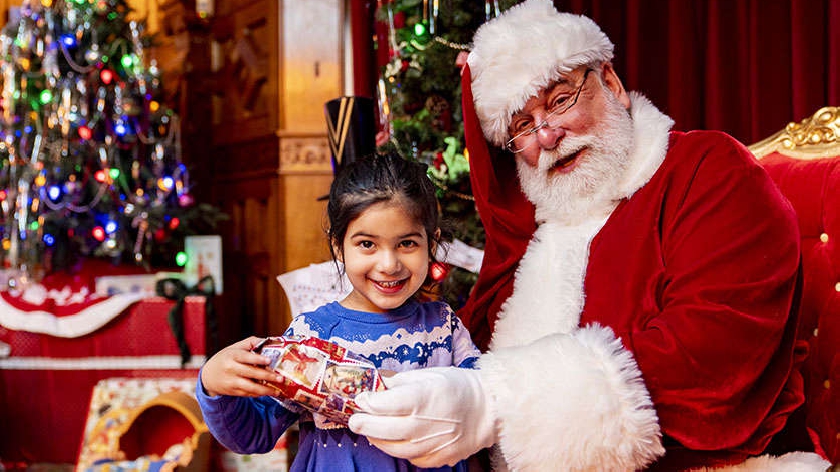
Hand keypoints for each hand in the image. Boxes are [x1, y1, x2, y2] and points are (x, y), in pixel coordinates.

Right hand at [200, 336, 280, 397]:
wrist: (209, 375)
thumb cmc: (226, 358)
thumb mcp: (235, 347)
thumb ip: (252, 342)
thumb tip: (270, 341)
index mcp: (232, 355)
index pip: (246, 357)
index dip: (257, 359)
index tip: (269, 360)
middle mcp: (231, 369)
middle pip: (251, 373)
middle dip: (267, 376)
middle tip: (280, 378)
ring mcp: (232, 381)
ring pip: (250, 387)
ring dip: (265, 390)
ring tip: (277, 391)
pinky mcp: (233, 391)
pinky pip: (248, 394)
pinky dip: (259, 394)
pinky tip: (269, 393)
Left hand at [348, 366, 495, 466]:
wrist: (488, 409)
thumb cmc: (458, 387)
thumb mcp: (428, 374)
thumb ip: (399, 382)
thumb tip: (376, 386)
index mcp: (422, 397)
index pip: (383, 404)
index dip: (367, 401)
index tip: (362, 398)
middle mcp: (425, 423)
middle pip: (382, 428)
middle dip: (364, 423)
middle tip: (356, 419)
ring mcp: (431, 444)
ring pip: (393, 447)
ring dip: (378, 439)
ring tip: (372, 430)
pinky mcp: (438, 458)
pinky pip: (410, 457)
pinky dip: (398, 449)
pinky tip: (396, 439)